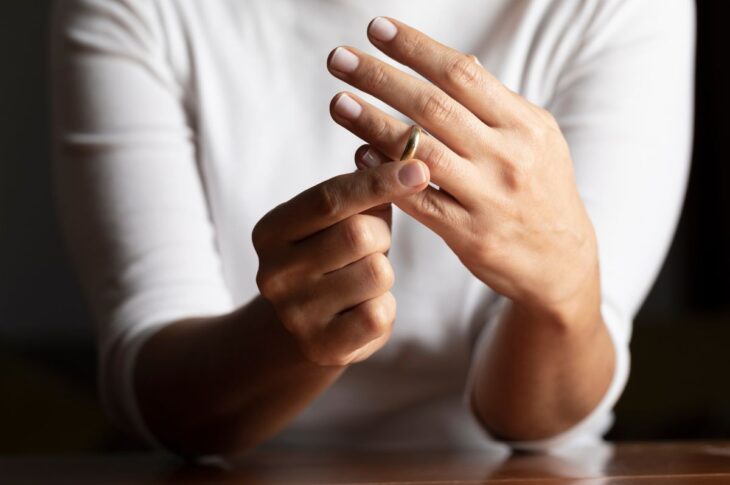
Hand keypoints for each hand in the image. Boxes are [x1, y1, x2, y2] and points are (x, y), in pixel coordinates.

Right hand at [252, 159, 429, 365]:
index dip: (377, 181)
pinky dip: (384, 306)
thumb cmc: (328, 259)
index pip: (328, 199)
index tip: (418, 168)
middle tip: (371, 245)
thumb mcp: (333, 222)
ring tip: (362, 279)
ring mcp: (295, 313)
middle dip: (381, 234)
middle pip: (358, 234)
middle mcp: (274, 273)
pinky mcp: (322, 346)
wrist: (302, 329)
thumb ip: (360, 191)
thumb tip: (406, 156)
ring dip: (383, 272)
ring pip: (376, 273)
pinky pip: (380, 313)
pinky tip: (364, 308)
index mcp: (271, 231)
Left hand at [327, 17, 599, 322]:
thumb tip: (459, 62)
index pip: (462, 74)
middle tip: (339, 59)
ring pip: (421, 153)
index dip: (416, 48)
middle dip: (381, 78)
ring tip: (338, 102)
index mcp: (524, 125)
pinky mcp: (470, 236)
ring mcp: (488, 199)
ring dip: (373, 124)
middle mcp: (507, 158)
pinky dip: (387, 177)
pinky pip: (420, 202)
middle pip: (434, 107)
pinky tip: (360, 154)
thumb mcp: (536, 138)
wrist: (561, 261)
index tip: (377, 28)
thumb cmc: (541, 189)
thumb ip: (496, 105)